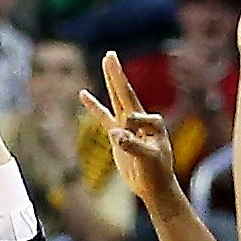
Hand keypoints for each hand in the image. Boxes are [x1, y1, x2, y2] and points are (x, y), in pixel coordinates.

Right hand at [79, 50, 179, 205]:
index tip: (130, 147)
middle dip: (117, 74)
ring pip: (116, 99)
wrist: (154, 186)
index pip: (133, 117)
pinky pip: (104, 116)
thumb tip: (114, 133)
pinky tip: (83, 94)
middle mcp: (140, 119)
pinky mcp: (118, 135)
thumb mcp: (148, 159)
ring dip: (110, 81)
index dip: (128, 131)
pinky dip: (93, 106)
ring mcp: (127, 126)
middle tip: (110, 55)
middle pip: (125, 92)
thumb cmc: (156, 172)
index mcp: (152, 122)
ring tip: (106, 60)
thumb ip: (132, 145)